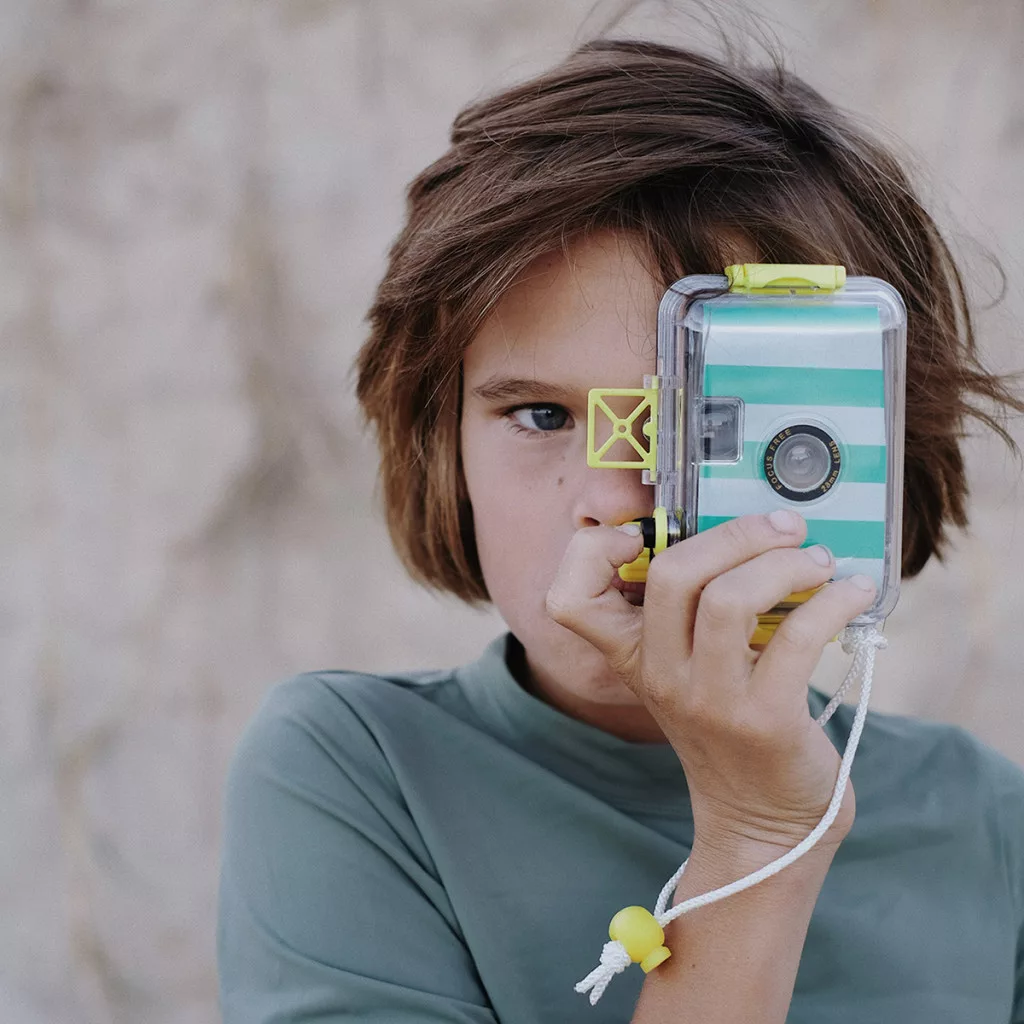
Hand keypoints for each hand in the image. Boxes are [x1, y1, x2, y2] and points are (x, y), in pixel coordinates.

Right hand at [545, 511, 876, 853]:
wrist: (763, 821)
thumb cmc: (732, 727)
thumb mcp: (690, 671)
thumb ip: (697, 610)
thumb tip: (755, 529)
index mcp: (633, 656)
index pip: (569, 599)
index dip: (590, 552)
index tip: (643, 534)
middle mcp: (661, 676)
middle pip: (671, 574)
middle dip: (735, 533)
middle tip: (784, 527)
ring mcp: (709, 700)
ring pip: (730, 598)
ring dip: (786, 564)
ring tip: (820, 561)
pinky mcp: (765, 721)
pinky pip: (798, 637)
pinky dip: (835, 601)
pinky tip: (855, 594)